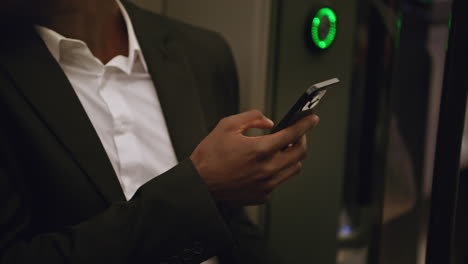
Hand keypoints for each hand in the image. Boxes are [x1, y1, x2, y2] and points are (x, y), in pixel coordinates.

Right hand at [190, 110, 319, 204]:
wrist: (198, 185)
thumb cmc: (209, 155)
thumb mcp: (226, 126)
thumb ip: (251, 117)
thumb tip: (269, 122)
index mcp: (260, 149)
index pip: (293, 134)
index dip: (305, 124)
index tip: (312, 118)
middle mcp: (267, 169)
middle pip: (300, 153)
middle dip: (302, 139)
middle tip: (296, 133)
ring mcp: (266, 185)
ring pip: (293, 169)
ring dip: (291, 157)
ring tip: (281, 149)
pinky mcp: (262, 196)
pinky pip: (278, 182)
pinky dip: (276, 172)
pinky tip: (264, 166)